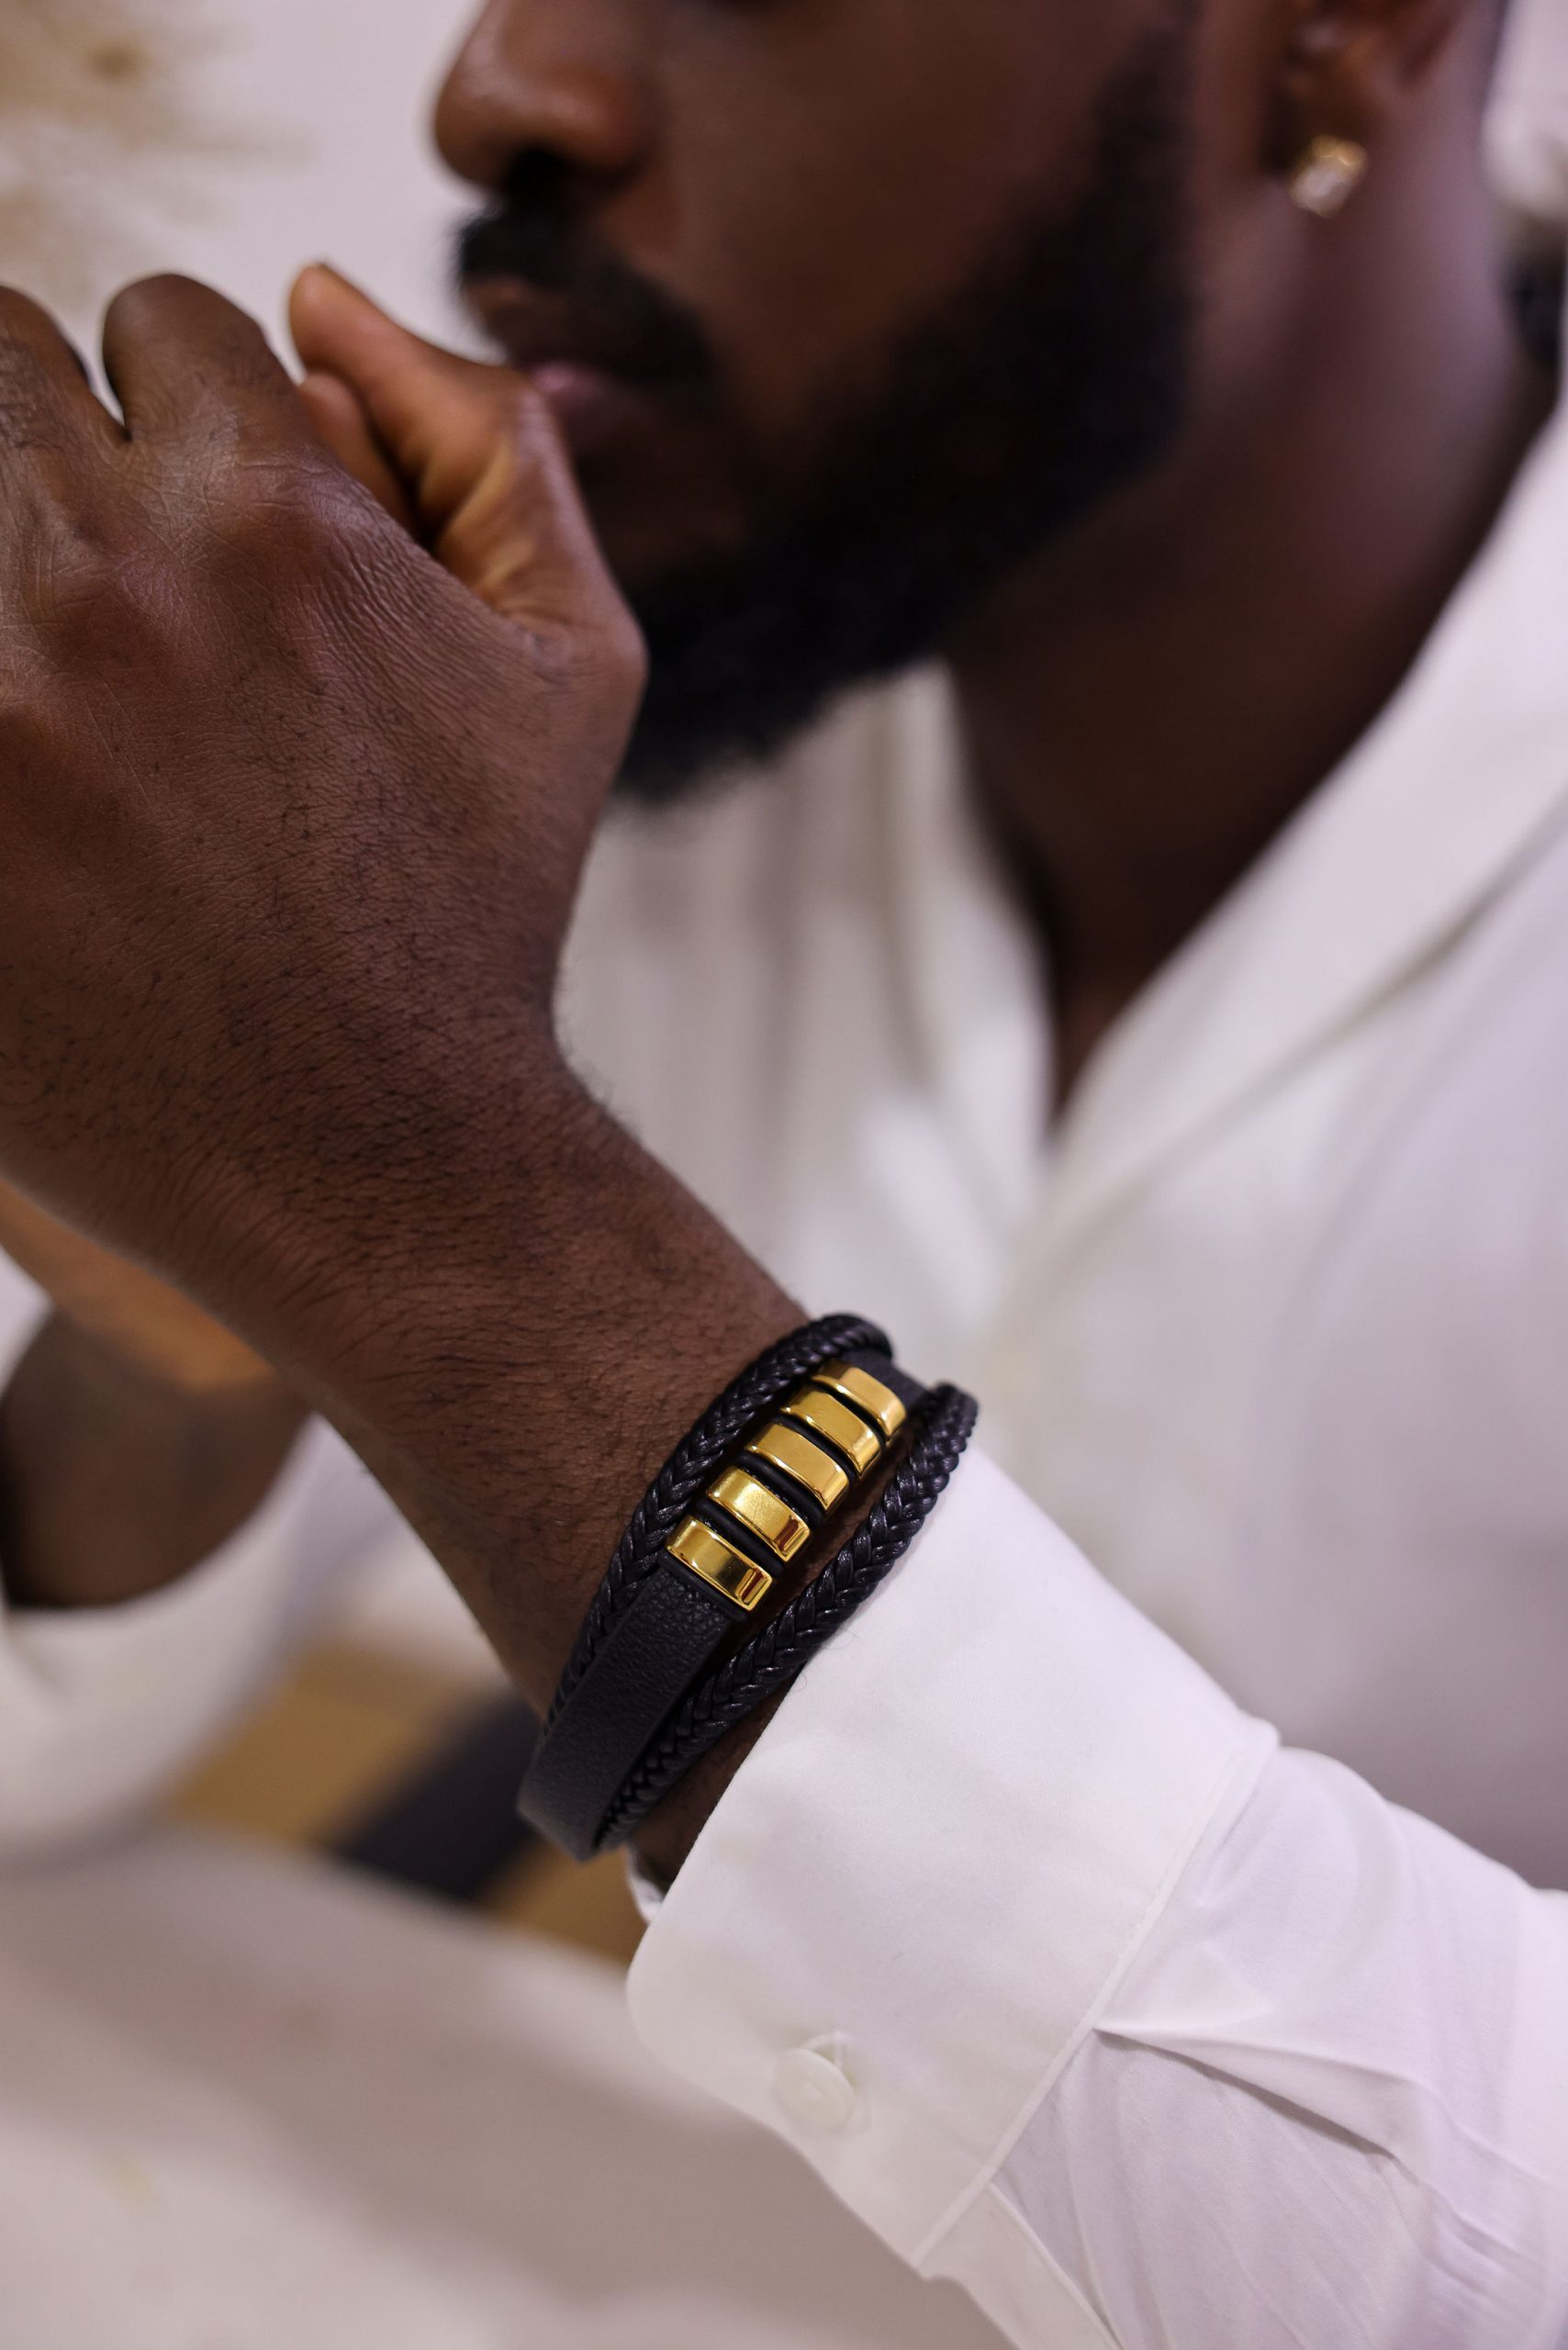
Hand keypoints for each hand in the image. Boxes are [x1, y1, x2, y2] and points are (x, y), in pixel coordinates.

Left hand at [0, 275, 643, 1361]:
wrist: (377, 1154)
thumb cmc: (482, 907)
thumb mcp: (573, 666)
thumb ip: (491, 444)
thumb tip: (324, 290)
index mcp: (282, 518)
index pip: (162, 322)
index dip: (194, 423)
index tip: (216, 537)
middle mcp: (115, 578)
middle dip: (60, 452)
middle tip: (110, 592)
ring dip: (2, 545)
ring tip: (65, 671)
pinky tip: (38, 760)